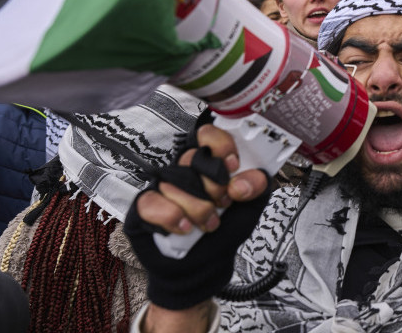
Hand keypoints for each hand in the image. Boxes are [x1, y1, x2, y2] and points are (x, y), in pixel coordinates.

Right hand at [125, 124, 269, 311]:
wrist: (204, 266)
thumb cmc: (225, 230)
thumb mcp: (251, 206)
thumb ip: (256, 186)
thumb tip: (239, 184)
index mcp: (209, 164)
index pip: (207, 135)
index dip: (221, 146)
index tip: (234, 166)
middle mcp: (184, 171)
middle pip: (192, 158)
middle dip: (214, 186)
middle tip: (223, 203)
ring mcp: (162, 188)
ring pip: (175, 184)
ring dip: (198, 209)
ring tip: (210, 224)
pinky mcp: (144, 208)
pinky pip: (152, 203)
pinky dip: (173, 218)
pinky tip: (186, 229)